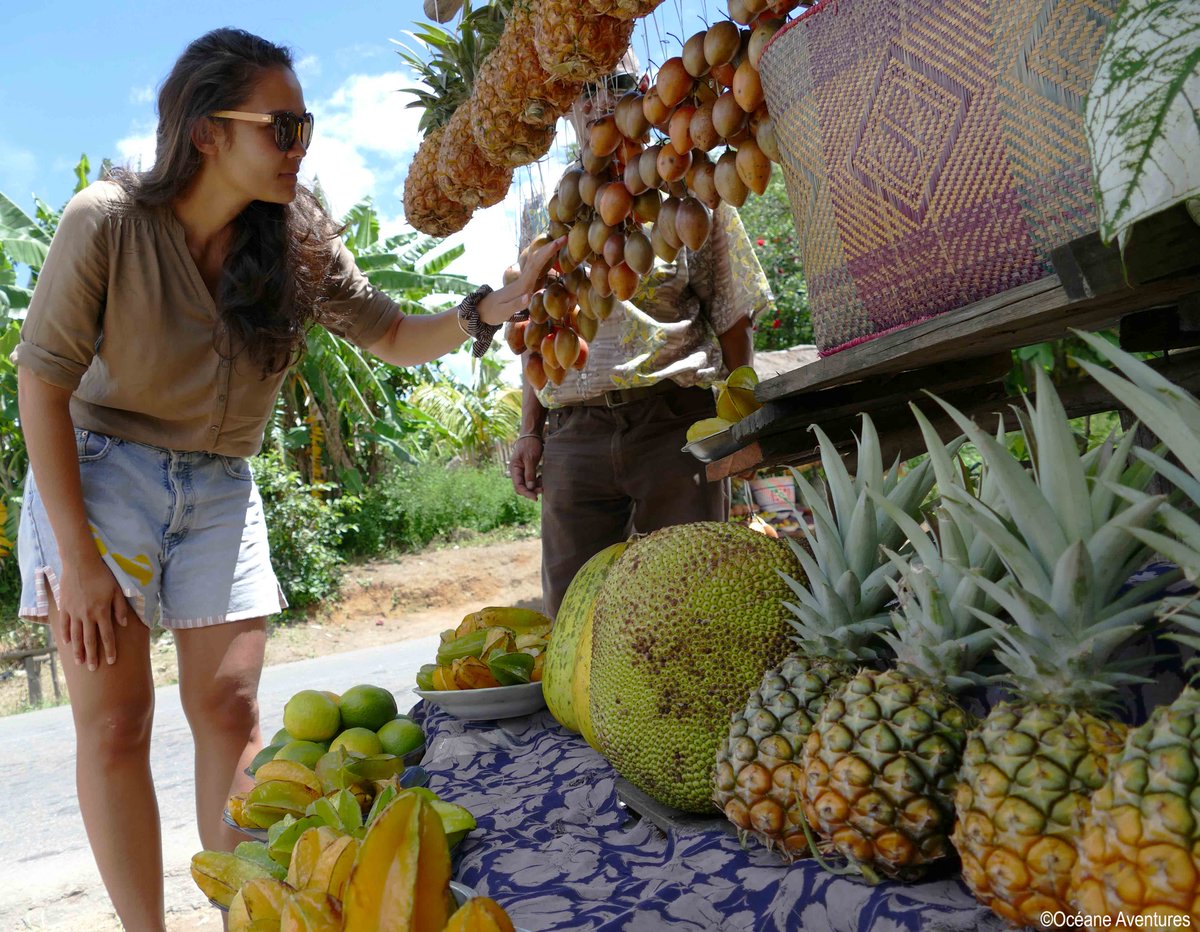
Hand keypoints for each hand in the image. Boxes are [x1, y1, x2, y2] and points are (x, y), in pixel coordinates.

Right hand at [56, 554, 130, 670]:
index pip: (107, 636)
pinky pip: (65, 624)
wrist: (80, 563)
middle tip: (93, 669)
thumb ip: (120, 608)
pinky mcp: (64, 607)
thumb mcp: (117, 590)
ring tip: (79, 662)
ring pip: (76, 636)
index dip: (110, 650)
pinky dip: (66, 635)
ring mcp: (74, 612)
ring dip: (78, 650)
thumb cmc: (102, 575)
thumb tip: (123, 624)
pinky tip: (67, 643)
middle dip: (92, 656)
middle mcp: (87, 615)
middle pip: (90, 640)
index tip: (111, 661)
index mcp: (102, 612)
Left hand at [479, 235, 566, 325]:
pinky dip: (543, 259)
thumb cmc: (493, 312)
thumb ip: (515, 305)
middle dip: (550, 247)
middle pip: (537, 259)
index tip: (559, 242)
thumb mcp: (503, 312)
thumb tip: (529, 297)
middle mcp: (524, 279)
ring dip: (547, 251)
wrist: (482, 311)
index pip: (537, 264)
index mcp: (522, 285)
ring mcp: (523, 281)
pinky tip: (549, 256)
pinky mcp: (523, 284)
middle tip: (565, 236)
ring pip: (536, 261)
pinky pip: (536, 268)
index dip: (548, 252)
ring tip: (560, 242)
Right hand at [509, 435, 544, 500]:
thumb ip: (530, 473)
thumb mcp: (530, 458)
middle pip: (522, 486)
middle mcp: (517, 471)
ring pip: (528, 483)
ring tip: (544, 485)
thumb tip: (530, 487)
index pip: (518, 486)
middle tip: (542, 491)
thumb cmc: (530, 444)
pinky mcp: (528, 468)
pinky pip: (531, 478)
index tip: (535, 498)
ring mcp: (522, 469)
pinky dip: (537, 481)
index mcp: (514, 468)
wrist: (532, 433)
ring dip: (535, 486)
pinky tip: (543, 479)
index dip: (526, 493)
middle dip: (531, 491)